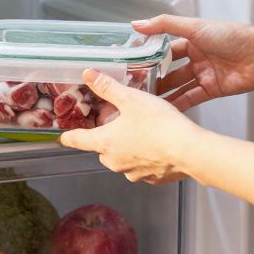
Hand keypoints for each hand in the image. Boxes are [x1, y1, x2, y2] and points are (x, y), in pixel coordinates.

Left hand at [60, 69, 201, 183]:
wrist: (189, 151)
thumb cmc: (160, 125)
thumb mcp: (132, 99)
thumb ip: (108, 87)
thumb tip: (89, 75)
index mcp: (106, 142)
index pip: (78, 140)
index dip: (69, 136)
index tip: (63, 137)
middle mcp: (116, 162)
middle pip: (102, 150)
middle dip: (107, 138)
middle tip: (119, 123)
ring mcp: (134, 173)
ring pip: (123, 160)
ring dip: (128, 148)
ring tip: (143, 132)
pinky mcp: (152, 179)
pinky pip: (142, 168)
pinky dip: (146, 158)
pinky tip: (158, 145)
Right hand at [133, 15, 253, 110]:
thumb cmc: (232, 36)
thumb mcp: (194, 27)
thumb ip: (165, 25)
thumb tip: (137, 24)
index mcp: (192, 40)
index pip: (165, 49)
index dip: (149, 57)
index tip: (131, 65)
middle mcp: (196, 57)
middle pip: (170, 70)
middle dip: (154, 79)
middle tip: (134, 88)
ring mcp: (203, 75)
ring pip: (178, 86)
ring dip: (163, 94)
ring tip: (144, 102)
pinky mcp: (211, 90)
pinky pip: (190, 98)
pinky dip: (178, 104)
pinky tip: (164, 110)